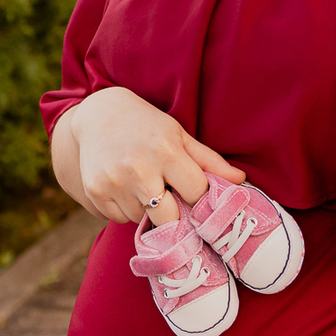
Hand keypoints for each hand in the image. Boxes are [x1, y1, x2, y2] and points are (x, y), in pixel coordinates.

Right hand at [62, 86, 244, 223]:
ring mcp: (113, 183)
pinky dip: (125, 210)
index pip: (196, 194)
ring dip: (147, 211)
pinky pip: (119, 220)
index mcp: (166, 150)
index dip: (200, 200)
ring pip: (142, 220)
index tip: (198, 200)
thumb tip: (240, 181)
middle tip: (169, 197)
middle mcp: (138, 169)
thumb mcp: (179, 135)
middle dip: (173, 214)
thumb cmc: (146, 126)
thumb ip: (209, 161)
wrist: (98, 116)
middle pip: (169, 218)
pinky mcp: (95, 193)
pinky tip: (124, 187)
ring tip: (142, 184)